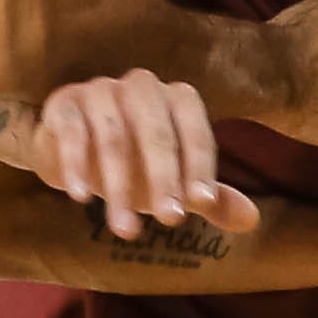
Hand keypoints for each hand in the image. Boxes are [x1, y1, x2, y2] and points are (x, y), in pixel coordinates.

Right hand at [31, 70, 258, 240]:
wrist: (69, 151)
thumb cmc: (134, 165)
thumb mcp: (174, 183)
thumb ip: (211, 199)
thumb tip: (252, 220)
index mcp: (178, 99)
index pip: (196, 133)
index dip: (200, 169)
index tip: (202, 204)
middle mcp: (142, 86)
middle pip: (157, 132)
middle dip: (164, 179)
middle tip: (170, 220)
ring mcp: (101, 90)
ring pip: (113, 137)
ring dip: (118, 187)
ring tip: (125, 230)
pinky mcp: (65, 102)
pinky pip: (72, 132)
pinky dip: (76, 166)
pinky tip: (80, 198)